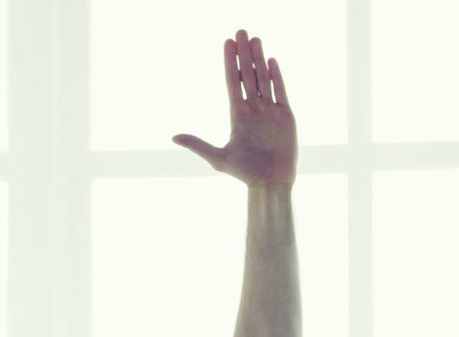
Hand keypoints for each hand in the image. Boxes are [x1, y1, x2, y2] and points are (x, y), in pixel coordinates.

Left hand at [172, 28, 296, 186]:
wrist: (270, 183)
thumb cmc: (244, 173)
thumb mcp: (218, 158)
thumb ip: (198, 144)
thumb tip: (173, 137)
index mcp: (237, 114)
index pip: (232, 81)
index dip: (230, 62)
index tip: (227, 43)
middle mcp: (253, 109)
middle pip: (247, 74)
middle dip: (244, 53)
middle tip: (240, 31)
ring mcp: (269, 111)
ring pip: (263, 78)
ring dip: (259, 59)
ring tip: (255, 39)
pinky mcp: (285, 116)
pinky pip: (280, 91)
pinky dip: (276, 76)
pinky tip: (271, 60)